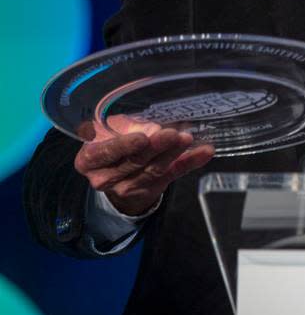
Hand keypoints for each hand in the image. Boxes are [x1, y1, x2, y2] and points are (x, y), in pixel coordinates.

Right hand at [74, 115, 213, 215]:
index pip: (105, 153)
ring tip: (187, 138)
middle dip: (156, 146)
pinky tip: (204, 152)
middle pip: (135, 161)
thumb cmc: (111, 140)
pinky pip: (173, 174)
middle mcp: (106, 177)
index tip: (142, 138)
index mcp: (90, 160)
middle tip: (172, 134)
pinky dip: (190, 162)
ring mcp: (129, 186)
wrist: (115, 172)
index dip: (124, 146)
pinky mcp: (152, 188)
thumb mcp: (110, 129)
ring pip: (155, 169)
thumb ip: (128, 127)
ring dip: (174, 152)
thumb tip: (153, 128)